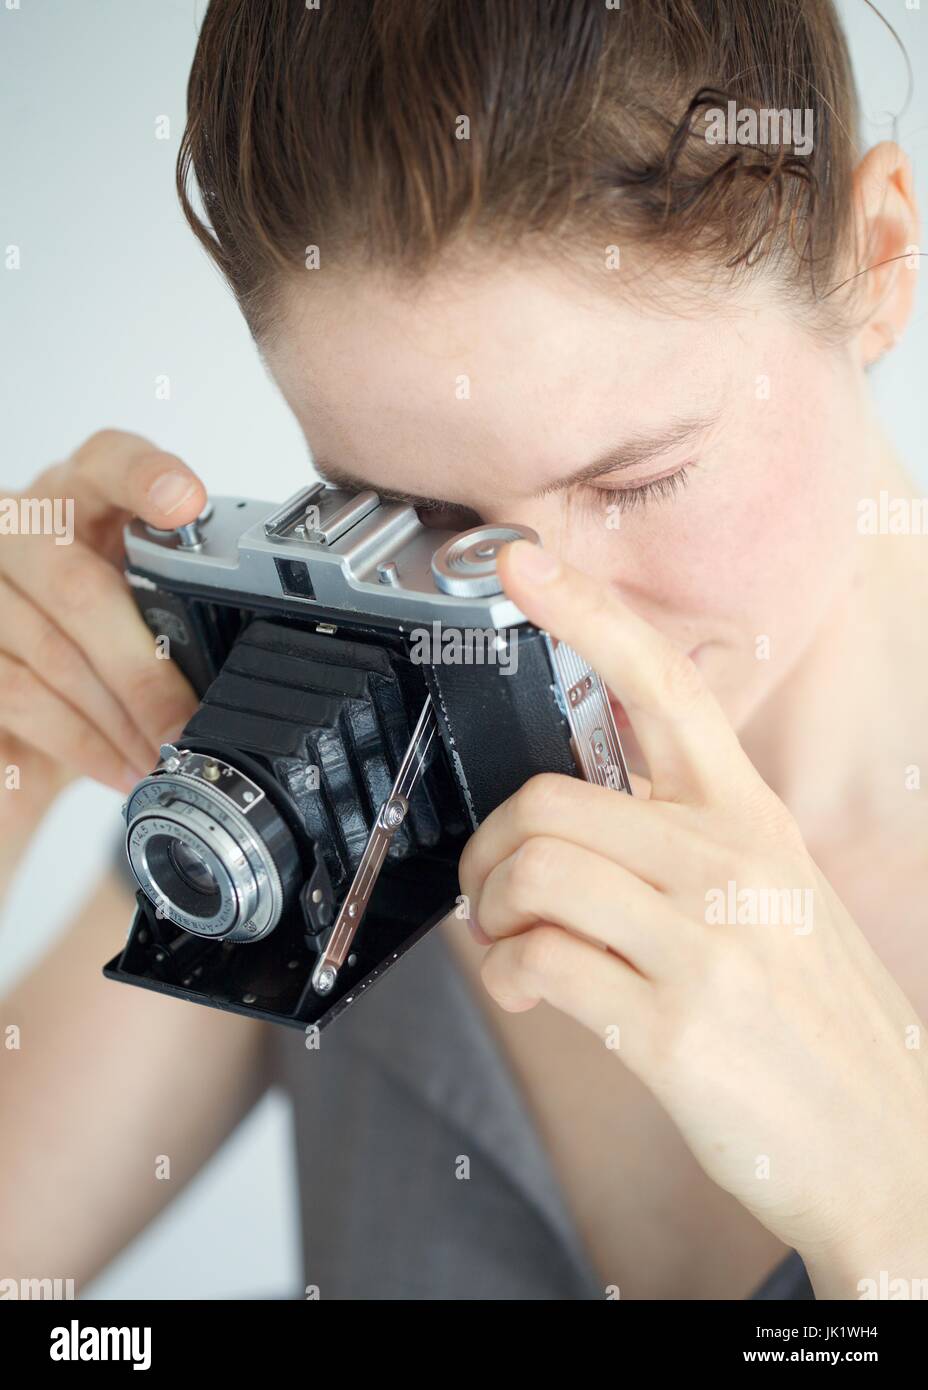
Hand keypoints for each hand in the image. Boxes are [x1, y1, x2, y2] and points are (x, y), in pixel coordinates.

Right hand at [0, 430, 204, 863]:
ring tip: (162, 755)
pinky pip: (18, 696)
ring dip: (116, 720)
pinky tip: (118, 764)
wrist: (23, 689)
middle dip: (142, 670)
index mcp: (81, 495)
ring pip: (47, 652)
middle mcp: (22, 528)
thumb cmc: (97, 630)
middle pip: (76, 584)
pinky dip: (78, 741)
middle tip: (185, 723)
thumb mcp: (146, 601)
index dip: (144, 477)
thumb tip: (249, 659)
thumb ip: (180, 600)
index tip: (184, 502)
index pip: (107, 459)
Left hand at [458, 539, 927, 1281]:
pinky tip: (532, 993)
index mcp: (751, 819)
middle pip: (548, 799)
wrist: (889, 1149)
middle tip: (491, 892)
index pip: (664, 682)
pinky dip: (510, 976)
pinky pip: (542, 961)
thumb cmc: (814, 1020)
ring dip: (491, 911)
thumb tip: (558, 835)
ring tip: (511, 943)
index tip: (522, 560)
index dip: (587, 611)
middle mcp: (731, 863)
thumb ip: (679, 848)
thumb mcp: (772, 897)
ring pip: (535, 869)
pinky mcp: (676, 1025)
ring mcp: (708, 942)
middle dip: (488, 849)